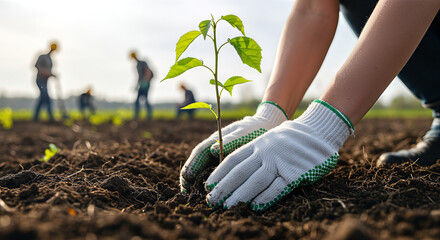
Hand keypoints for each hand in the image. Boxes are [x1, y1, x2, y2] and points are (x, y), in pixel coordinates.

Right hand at [180, 102, 287, 191]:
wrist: (266, 126)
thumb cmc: (255, 129)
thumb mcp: (244, 133)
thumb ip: (230, 141)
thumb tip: (212, 150)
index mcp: (216, 139)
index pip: (198, 153)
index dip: (191, 166)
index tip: (187, 179)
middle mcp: (214, 147)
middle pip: (197, 163)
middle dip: (189, 178)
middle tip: (186, 193)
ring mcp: (218, 154)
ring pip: (204, 169)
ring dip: (198, 181)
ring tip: (195, 196)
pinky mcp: (226, 161)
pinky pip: (214, 172)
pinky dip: (211, 182)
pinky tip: (212, 192)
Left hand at [205, 100, 353, 210]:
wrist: (318, 131)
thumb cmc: (290, 138)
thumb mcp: (268, 139)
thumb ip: (253, 151)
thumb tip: (233, 166)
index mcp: (257, 144)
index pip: (233, 160)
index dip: (220, 174)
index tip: (208, 185)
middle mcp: (265, 153)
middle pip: (240, 172)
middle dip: (224, 187)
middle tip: (212, 200)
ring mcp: (279, 162)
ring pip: (255, 180)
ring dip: (240, 195)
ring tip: (228, 206)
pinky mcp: (295, 172)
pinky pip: (277, 187)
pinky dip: (265, 197)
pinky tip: (254, 206)